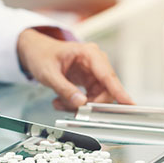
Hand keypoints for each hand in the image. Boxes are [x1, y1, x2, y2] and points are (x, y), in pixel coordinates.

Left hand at [17, 29, 133, 110]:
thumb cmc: (42, 55)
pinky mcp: (89, 82)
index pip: (108, 75)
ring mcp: (93, 73)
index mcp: (88, 54)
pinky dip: (76, 104)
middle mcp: (95, 63)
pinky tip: (61, 102)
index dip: (119, 91)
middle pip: (105, 90)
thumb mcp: (49, 73)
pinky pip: (89, 98)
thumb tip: (80, 103)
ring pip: (97, 97)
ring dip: (80, 106)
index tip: (128, 103)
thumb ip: (64, 89)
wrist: (35, 51)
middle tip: (72, 110)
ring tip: (60, 104)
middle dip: (90, 104)